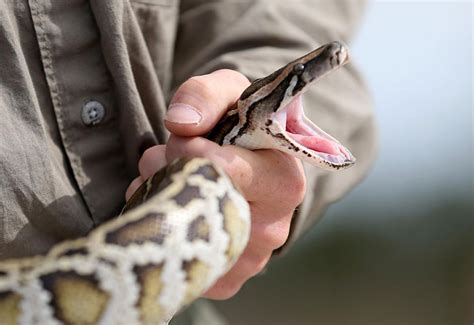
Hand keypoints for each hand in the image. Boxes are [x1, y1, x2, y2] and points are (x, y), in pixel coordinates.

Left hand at [125, 69, 305, 298]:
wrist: (251, 164)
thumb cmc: (241, 128)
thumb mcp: (230, 94)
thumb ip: (205, 95)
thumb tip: (180, 123)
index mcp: (285, 181)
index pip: (223, 170)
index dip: (188, 150)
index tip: (183, 138)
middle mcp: (274, 228)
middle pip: (197, 205)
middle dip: (168, 174)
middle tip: (170, 158)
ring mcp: (250, 260)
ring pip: (182, 235)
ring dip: (162, 201)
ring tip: (174, 181)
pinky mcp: (226, 281)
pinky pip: (178, 258)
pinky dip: (165, 231)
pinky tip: (176, 212)